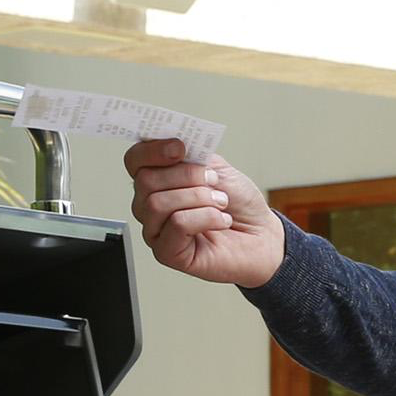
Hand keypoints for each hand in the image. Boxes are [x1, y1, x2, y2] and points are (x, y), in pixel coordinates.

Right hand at [124, 136, 284, 288]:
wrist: (261, 235)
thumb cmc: (238, 204)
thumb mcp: (216, 168)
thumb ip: (192, 155)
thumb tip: (173, 142)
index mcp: (158, 180)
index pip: (135, 159)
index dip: (152, 150)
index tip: (180, 147)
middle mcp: (149, 206)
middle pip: (145, 181)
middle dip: (186, 175)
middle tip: (213, 181)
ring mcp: (156, 231)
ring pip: (158, 203)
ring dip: (198, 197)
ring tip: (221, 202)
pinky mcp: (168, 253)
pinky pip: (177, 225)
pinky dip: (206, 217)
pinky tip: (221, 221)